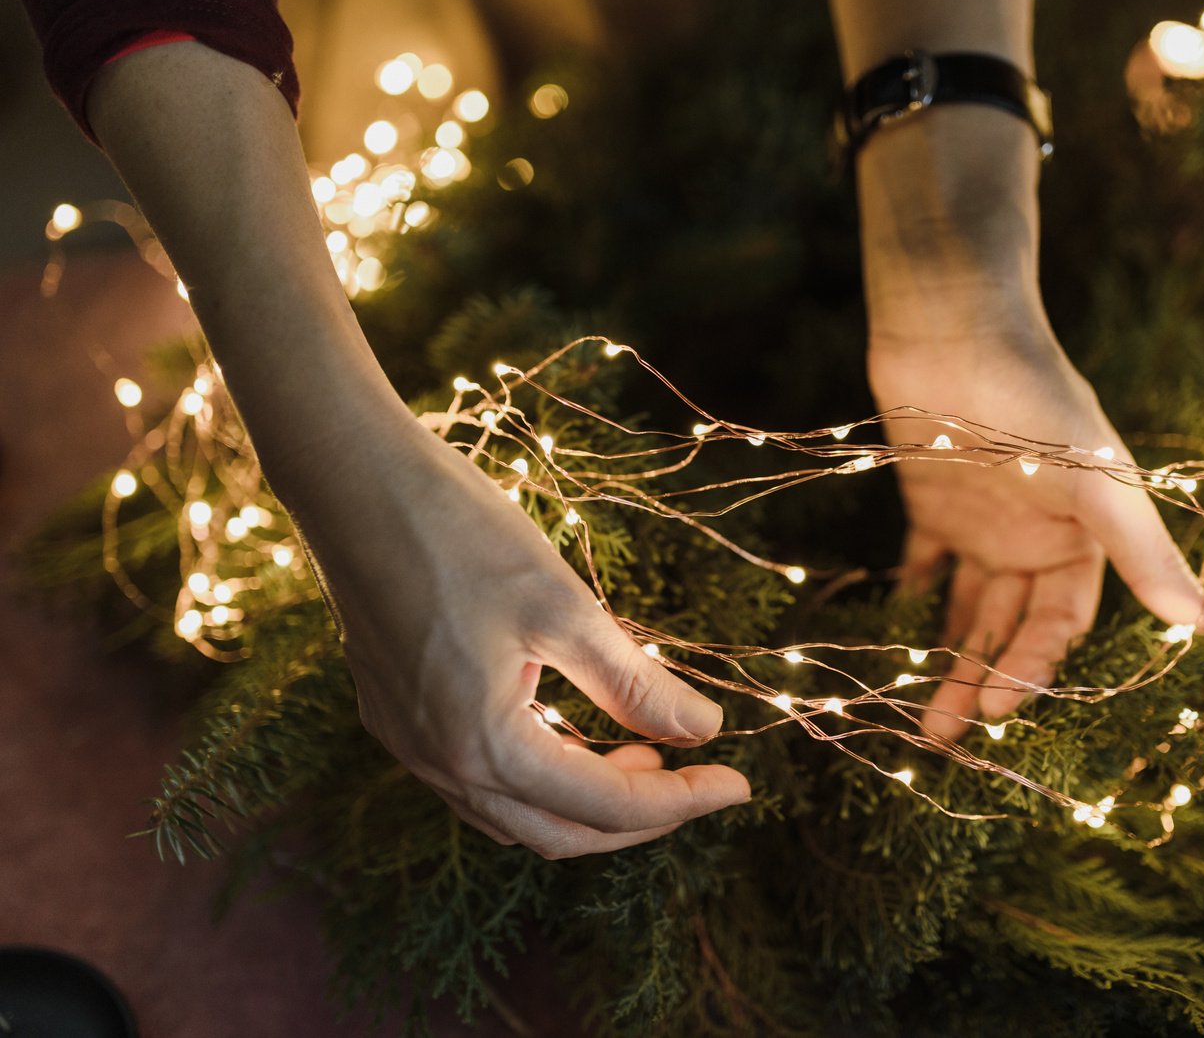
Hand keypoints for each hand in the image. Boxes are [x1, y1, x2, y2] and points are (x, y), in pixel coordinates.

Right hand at [282, 411, 750, 857]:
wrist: (353, 481)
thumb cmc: (460, 532)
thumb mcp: (565, 608)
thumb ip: (634, 682)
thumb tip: (704, 731)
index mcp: (482, 744)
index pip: (604, 806)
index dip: (681, 802)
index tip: (740, 783)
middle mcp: (438, 762)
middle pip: (558, 833)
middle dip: (637, 818)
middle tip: (697, 778)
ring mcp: (408, 744)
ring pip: (514, 815)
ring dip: (585, 800)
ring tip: (644, 751)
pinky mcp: (395, 716)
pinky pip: (477, 781)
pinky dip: (538, 776)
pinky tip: (573, 730)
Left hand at [867, 298, 1203, 740]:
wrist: (954, 329)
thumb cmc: (1032, 400)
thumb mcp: (1096, 482)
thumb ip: (1146, 554)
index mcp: (1083, 539)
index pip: (1061, 623)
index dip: (1034, 668)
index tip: (997, 710)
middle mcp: (1037, 539)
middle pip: (1011, 629)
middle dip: (983, 680)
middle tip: (944, 735)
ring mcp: (984, 524)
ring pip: (967, 610)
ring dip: (947, 658)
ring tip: (920, 719)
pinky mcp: (932, 506)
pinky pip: (922, 568)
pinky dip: (909, 601)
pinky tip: (890, 637)